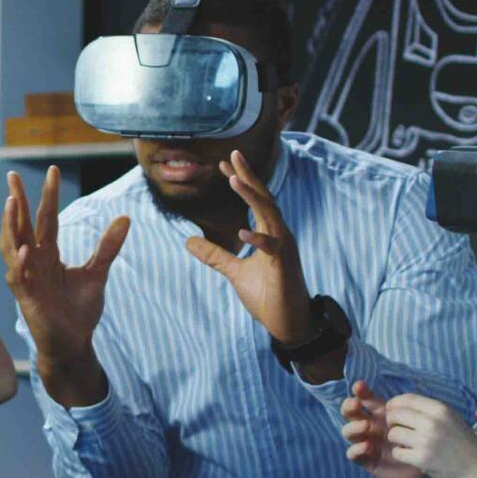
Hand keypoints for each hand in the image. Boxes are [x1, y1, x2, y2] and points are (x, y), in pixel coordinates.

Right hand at [0, 166, 129, 368]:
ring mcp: (27, 279)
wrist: (74, 343)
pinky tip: (26, 248)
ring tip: (12, 201)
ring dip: (11, 225)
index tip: (52, 170)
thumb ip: (107, 246)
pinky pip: (20, 277)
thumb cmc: (78, 311)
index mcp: (48, 254)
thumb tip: (125, 217)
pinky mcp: (27, 299)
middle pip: (23, 225)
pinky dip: (22, 263)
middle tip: (13, 175)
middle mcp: (34, 262)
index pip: (46, 219)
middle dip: (19, 200)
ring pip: (14, 246)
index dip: (48, 195)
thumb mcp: (97, 273)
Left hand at [185, 150, 316, 344]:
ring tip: (235, 180)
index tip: (223, 164)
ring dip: (252, 197)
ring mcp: (284, 249)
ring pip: (270, 215)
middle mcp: (279, 235)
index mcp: (269, 233)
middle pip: (264, 198)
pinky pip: (273, 248)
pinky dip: (258, 239)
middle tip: (234, 154)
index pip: (255, 200)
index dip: (241, 180)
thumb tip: (188, 240)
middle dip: (249, 176)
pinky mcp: (284, 266)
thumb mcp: (234, 271)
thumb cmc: (268, 295)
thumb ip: (215, 255)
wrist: (288, 323)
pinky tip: (242, 232)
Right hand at [341, 381, 427, 477]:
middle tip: (356, 404)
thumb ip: (408, 410)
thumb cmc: (424, 441)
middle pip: (351, 413)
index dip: (360, 391)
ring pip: (348, 432)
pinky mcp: (366, 460)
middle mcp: (370, 426)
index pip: (366, 399)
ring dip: (353, 427)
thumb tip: (393, 404)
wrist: (427, 468)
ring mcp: (366, 442)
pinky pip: (353, 454)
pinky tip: (366, 446)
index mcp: (380, 414)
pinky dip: (356, 449)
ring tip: (365, 426)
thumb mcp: (418, 422)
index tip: (359, 386)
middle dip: (349, 406)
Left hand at [382, 393, 476, 477]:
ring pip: (393, 433)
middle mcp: (432, 422)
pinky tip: (409, 454)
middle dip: (391, 421)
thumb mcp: (450, 417)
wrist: (476, 467)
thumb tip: (398, 404)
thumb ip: (427, 409)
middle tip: (398, 429)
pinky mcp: (421, 459)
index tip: (391, 410)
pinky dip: (400, 454)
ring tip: (405, 443)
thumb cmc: (461, 440)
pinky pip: (397, 452)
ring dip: (395, 439)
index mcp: (440, 409)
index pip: (407, 399)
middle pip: (395, 414)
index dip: (394, 404)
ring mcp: (426, 441)